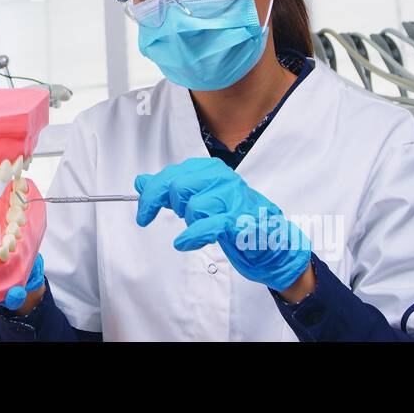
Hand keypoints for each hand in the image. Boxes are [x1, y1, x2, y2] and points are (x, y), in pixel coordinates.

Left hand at [135, 157, 311, 291]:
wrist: (271, 242)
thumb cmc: (235, 220)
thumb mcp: (200, 200)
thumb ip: (171, 189)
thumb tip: (141, 182)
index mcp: (211, 169)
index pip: (170, 175)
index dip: (151, 194)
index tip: (143, 213)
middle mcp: (222, 178)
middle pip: (177, 187)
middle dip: (167, 206)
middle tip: (172, 218)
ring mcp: (233, 198)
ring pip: (192, 207)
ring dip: (190, 224)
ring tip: (201, 228)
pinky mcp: (240, 220)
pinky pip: (207, 225)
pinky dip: (192, 237)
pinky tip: (186, 243)